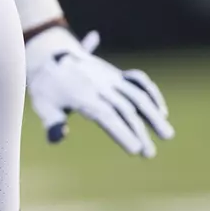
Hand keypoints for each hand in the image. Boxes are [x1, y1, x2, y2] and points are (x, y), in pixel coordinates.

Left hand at [24, 26, 172, 156]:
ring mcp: (111, 78)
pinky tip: (162, 111)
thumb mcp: (42, 105)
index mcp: (82, 95)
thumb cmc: (46, 88)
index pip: (106, 116)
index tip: (135, 150)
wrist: (49, 55)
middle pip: (125, 109)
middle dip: (140, 132)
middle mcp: (100, 85)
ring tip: (167, 135)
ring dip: (154, 115)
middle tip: (150, 155)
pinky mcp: (116, 74)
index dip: (122, 133)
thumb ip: (51, 122)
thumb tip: (59, 137)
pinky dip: (152, 93)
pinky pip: (138, 80)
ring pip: (138, 95)